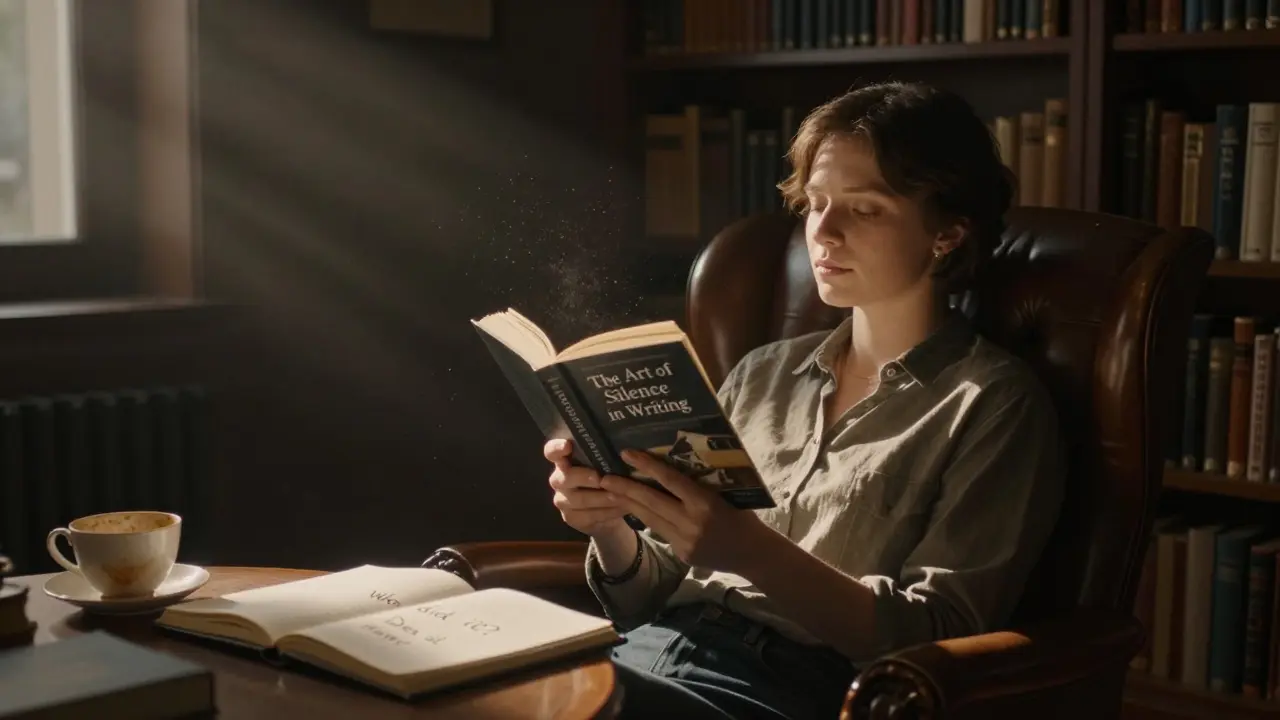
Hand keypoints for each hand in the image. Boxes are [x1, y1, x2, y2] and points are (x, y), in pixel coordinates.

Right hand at [545, 439, 629, 537]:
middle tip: (601, 479)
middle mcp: (559, 478)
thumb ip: (606, 456)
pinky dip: (606, 512)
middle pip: (564, 477)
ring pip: (577, 499)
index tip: (567, 445)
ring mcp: (562, 499)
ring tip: (620, 495)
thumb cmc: (610, 477)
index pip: (552, 452)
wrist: (611, 508)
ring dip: (600, 498)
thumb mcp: (609, 464)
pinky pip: (586, 516)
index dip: (556, 448)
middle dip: (583, 477)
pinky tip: (620, 508)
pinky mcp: (570, 517)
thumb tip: (622, 449)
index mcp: (565, 460)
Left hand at [600, 449, 769, 574]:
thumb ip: (700, 485)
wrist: (753, 554)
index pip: (671, 481)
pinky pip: (659, 531)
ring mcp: (685, 540)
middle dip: (625, 488)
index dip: (647, 466)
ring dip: (629, 503)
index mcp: (706, 503)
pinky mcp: (681, 553)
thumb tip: (673, 465)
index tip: (627, 454)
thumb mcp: (726, 494)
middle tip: (604, 477)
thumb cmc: (743, 516)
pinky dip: (646, 518)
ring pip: (650, 518)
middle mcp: (692, 522)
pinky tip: (633, 508)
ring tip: (611, 491)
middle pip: (651, 501)